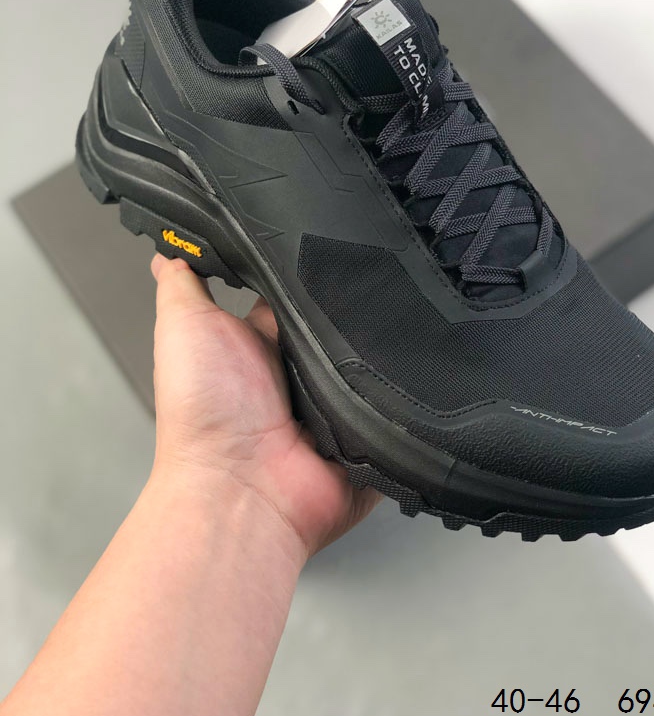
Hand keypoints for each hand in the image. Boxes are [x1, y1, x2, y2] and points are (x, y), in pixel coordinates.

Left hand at [150, 255, 379, 558]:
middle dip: (360, 296)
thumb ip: (184, 284)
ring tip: (405, 302)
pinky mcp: (371, 429)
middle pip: (345, 317)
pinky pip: (402, 396)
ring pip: (377, 351)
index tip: (339, 226)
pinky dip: (407, 381)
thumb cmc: (205, 411)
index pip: (299, 289)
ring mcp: (341, 400)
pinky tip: (420, 351)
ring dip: (386, 335)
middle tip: (383, 261)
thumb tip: (170, 247)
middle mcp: (304, 369)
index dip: (313, 263)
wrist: (243, 489)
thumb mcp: (184, 327)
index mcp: (265, 342)